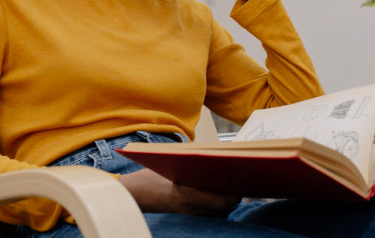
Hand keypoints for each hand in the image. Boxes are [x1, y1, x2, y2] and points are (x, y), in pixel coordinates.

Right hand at [118, 168, 239, 215]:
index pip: (223, 201)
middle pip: (223, 208)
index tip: (241, 183)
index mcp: (188, 195)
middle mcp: (190, 209)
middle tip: (238, 183)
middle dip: (232, 197)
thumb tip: (217, 159)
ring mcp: (188, 214)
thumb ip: (194, 163)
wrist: (133, 193)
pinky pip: (208, 215)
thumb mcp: (172, 164)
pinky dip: (214, 207)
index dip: (235, 194)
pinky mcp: (185, 216)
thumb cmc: (150, 176)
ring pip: (217, 213)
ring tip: (229, 188)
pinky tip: (215, 195)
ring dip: (224, 203)